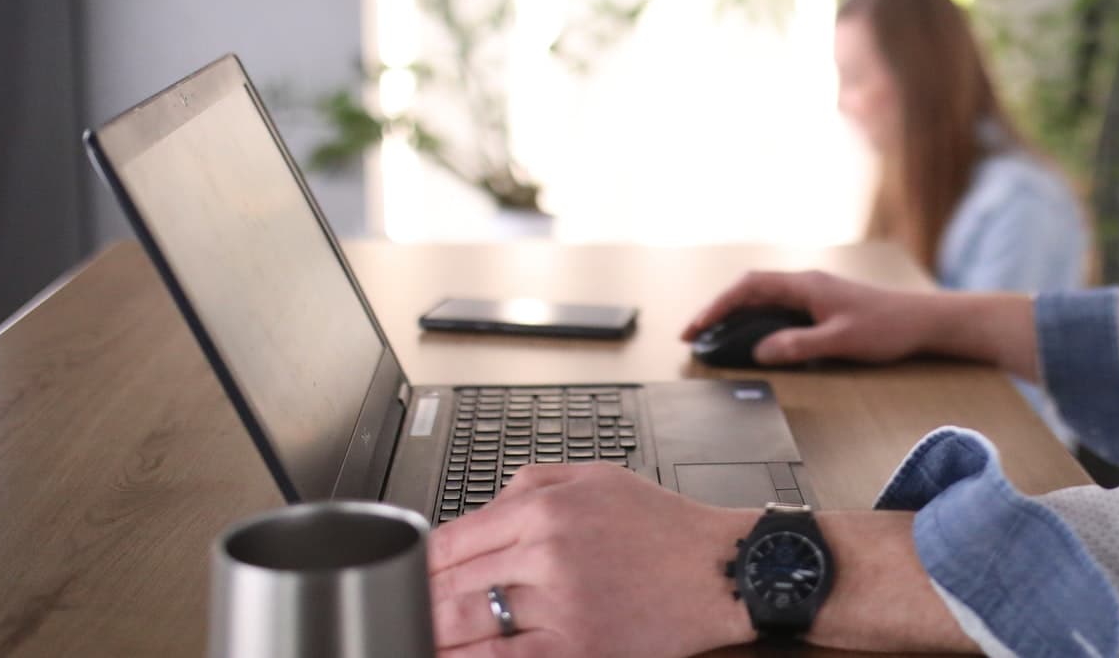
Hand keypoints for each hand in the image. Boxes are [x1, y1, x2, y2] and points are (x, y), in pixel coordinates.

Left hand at [427, 463, 754, 656]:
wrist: (719, 569)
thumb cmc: (664, 526)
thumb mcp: (597, 477)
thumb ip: (531, 483)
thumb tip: (480, 509)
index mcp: (546, 509)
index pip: (453, 539)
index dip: (418, 564)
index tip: (405, 576)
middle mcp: (547, 554)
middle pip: (452, 583)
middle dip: (419, 602)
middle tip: (399, 613)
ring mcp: (560, 605)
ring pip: (468, 624)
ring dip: (431, 635)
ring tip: (413, 640)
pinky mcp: (576, 648)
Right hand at [682, 270, 941, 365]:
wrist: (923, 321)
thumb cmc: (887, 327)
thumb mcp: (840, 341)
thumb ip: (798, 345)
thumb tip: (760, 352)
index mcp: (805, 285)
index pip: (748, 288)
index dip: (716, 306)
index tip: (695, 328)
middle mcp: (806, 283)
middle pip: (749, 289)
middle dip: (717, 309)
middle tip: (693, 335)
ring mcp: (814, 292)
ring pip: (763, 297)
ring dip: (735, 313)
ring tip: (713, 336)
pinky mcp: (822, 304)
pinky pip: (778, 306)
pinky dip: (756, 318)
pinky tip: (752, 336)